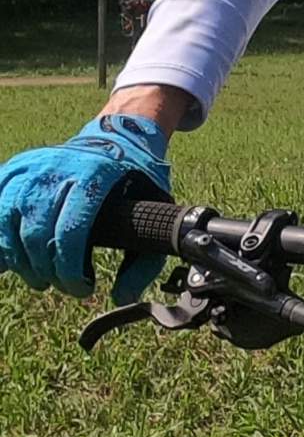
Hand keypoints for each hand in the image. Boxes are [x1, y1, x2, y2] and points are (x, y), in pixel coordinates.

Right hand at [0, 115, 173, 302]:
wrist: (118, 138)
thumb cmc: (136, 182)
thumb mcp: (155, 212)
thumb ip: (145, 259)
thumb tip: (123, 298)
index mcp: (95, 175)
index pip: (70, 230)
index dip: (68, 267)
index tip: (80, 287)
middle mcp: (58, 167)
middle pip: (35, 230)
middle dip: (43, 268)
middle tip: (55, 283)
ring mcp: (31, 165)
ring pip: (6, 219)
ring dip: (16, 256)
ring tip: (36, 275)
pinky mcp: (14, 167)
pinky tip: (11, 255)